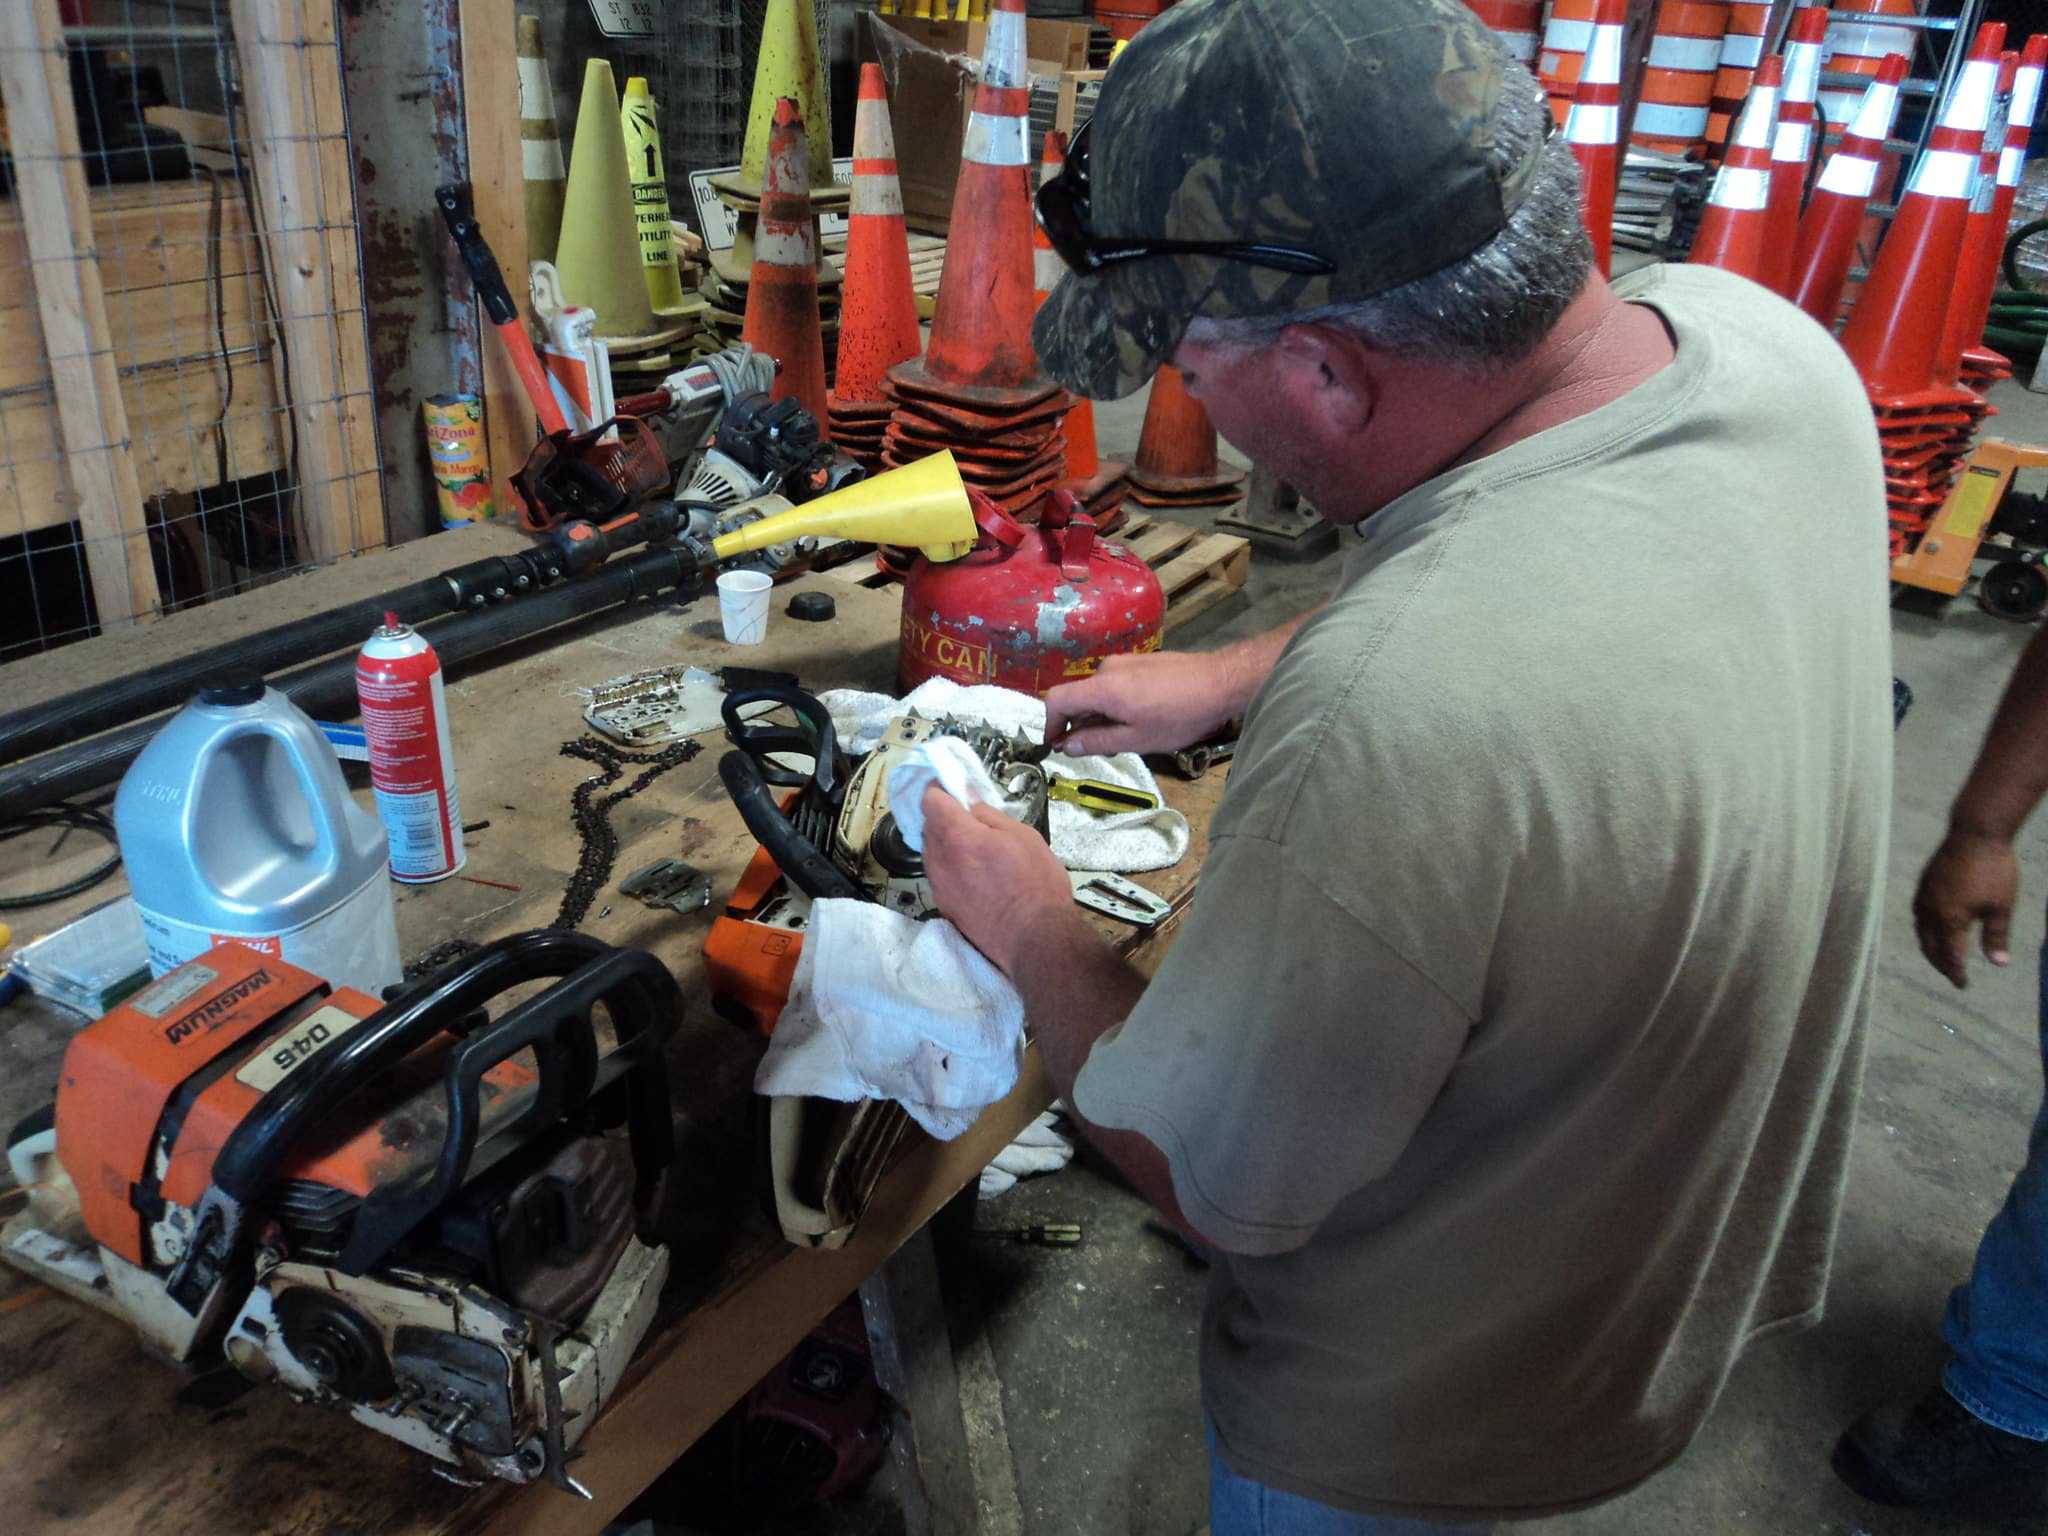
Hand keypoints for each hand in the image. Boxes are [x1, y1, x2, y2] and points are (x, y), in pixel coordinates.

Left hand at [921, 788, 1072, 975]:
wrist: (1033, 938)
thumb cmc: (1035, 883)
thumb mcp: (1023, 835)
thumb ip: (991, 816)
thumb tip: (972, 807)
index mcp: (957, 835)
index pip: (930, 800)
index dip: (940, 789)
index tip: (953, 788)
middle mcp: (939, 859)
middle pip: (928, 826)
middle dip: (944, 817)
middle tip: (970, 818)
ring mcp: (939, 886)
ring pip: (932, 853)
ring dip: (947, 844)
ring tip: (976, 850)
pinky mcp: (945, 907)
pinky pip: (940, 876)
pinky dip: (952, 868)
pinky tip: (975, 875)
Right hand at [1044, 651, 1240, 757]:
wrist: (1220, 682)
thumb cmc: (1179, 716)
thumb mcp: (1136, 739)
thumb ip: (1096, 741)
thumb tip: (1066, 745)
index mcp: (1102, 688)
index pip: (1057, 699)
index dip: (1050, 723)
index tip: (1057, 744)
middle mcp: (1107, 669)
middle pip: (1078, 697)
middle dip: (1080, 724)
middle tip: (1098, 749)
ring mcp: (1125, 662)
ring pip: (1098, 692)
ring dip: (1100, 716)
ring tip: (1125, 737)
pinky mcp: (1141, 661)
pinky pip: (1115, 684)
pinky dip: (1115, 704)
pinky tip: (1139, 718)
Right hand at [1914, 830, 2019, 987]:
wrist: (1976, 833)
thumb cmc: (1994, 870)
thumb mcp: (2002, 907)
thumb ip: (1996, 937)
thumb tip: (1999, 964)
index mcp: (1950, 919)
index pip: (1950, 955)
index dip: (1956, 973)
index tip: (1963, 985)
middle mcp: (1931, 911)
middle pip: (1930, 947)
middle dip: (1941, 964)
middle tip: (1953, 975)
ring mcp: (1924, 896)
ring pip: (1920, 932)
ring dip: (1930, 948)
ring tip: (1941, 956)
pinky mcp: (1923, 885)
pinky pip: (1918, 915)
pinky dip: (1925, 930)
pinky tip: (1934, 928)